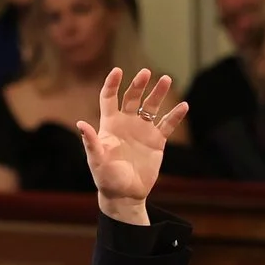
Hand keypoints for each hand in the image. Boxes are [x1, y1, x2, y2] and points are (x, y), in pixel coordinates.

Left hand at [78, 67, 185, 224]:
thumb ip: (91, 142)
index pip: (109, 97)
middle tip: (147, 73)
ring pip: (151, 106)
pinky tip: (184, 106)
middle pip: (132, 97)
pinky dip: (175, 115)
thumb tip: (81, 124)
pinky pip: (167, 124)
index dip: (112, 83)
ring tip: (166, 79)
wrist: (125, 194)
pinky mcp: (157, 141)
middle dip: (139, 84)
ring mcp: (143, 130)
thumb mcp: (96, 160)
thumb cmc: (106, 178)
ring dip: (158, 93)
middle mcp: (126, 123)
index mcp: (110, 124)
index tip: (118, 71)